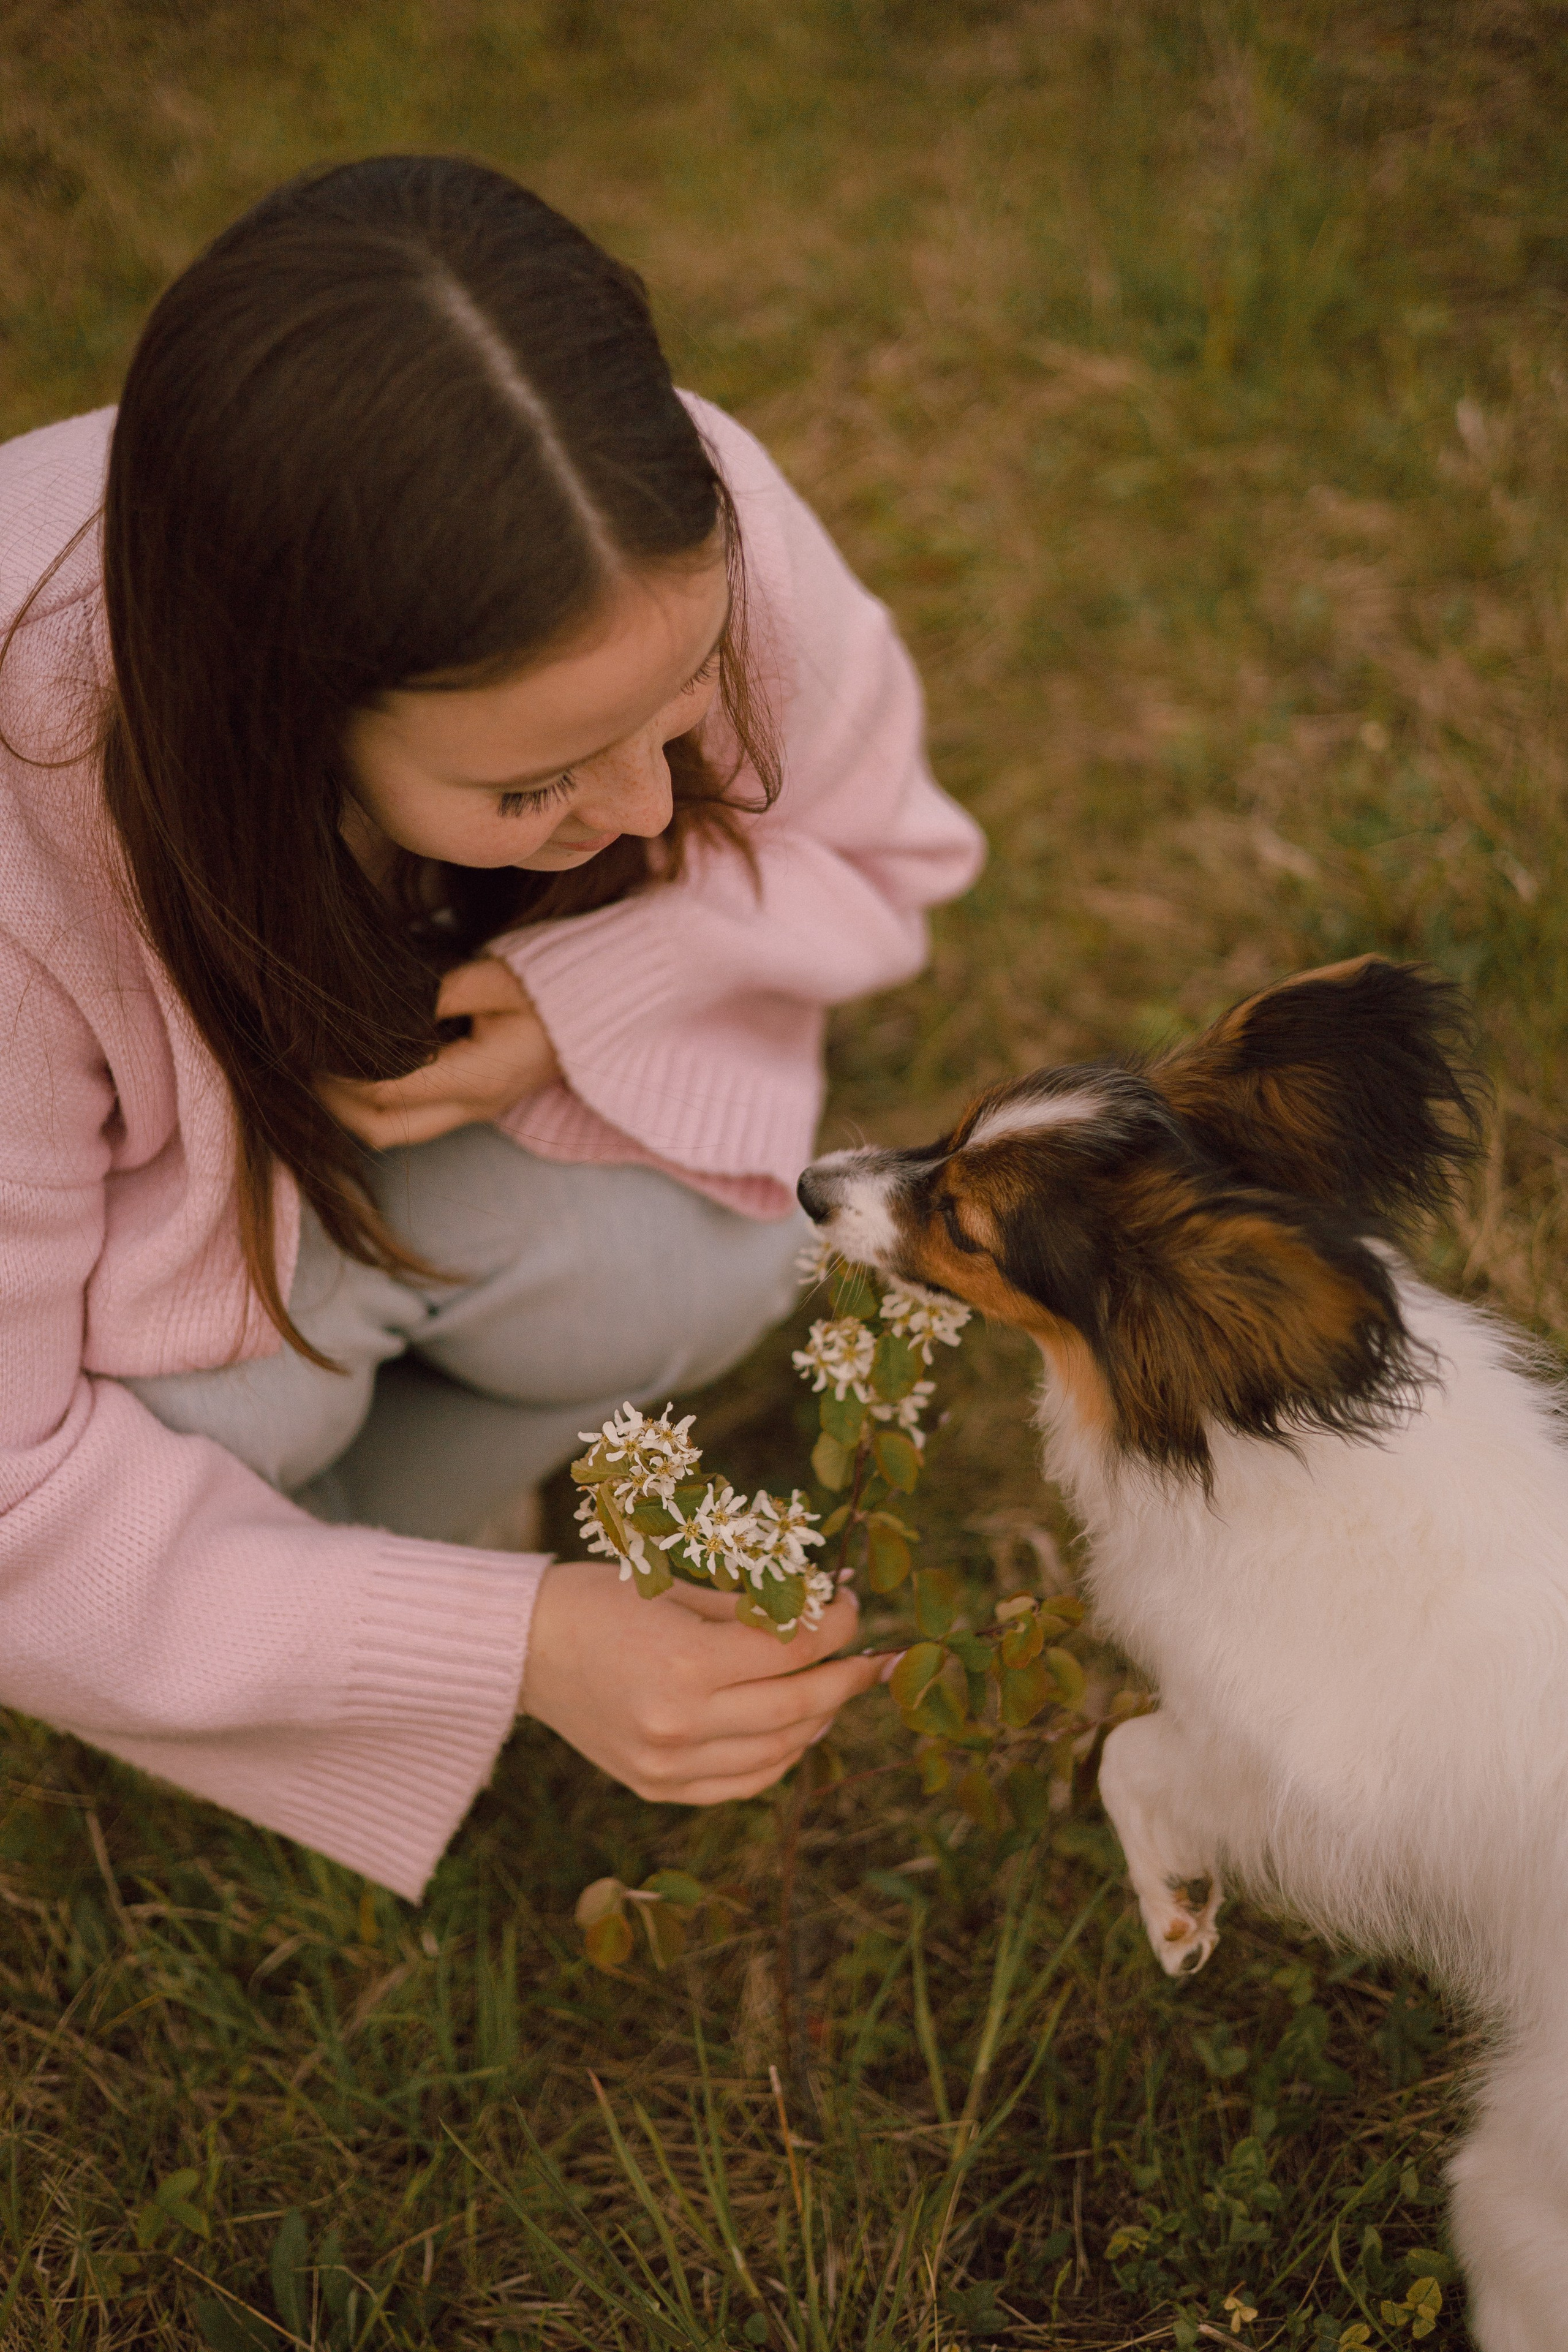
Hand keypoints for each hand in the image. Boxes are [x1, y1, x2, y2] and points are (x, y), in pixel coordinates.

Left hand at [317, 957, 561, 1148]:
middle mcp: (474, 1105)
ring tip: (332, 1064)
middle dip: (337, 1102)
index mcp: (480, 1076)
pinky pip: (414, 1118)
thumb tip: (376, 1008)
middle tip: (311, 1060)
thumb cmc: (555, 988)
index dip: (343, 1071)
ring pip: (395, 1132)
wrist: (606, 1012)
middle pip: (382, 1130)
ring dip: (355, 1107)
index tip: (316, 1039)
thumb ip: (436, 994)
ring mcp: (475, 1110)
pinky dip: (381, 1101)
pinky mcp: (475, 1104)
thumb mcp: (496, 977)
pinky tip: (368, 1066)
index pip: (388, 1091)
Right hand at [519, 1561, 885, 1803]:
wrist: (525, 1648)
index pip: (793, 1649)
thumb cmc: (601, 1599)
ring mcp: (668, 1764)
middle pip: (797, 1707)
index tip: (852, 1606)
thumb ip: (753, 1610)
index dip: (837, 1626)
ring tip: (834, 1689)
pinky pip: (743, 1783)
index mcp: (686, 1662)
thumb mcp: (679, 1587)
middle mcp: (680, 1723)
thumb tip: (825, 1608)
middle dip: (845, 1677)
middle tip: (871, 1657)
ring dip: (818, 1719)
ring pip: (778, 1751)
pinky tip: (794, 1729)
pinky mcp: (658, 1787)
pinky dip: (779, 1757)